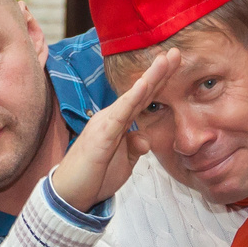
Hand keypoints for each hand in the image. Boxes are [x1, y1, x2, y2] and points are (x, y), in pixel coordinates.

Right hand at [51, 51, 179, 212]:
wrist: (70, 194)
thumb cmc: (95, 176)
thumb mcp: (123, 162)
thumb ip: (134, 147)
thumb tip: (145, 138)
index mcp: (119, 122)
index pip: (143, 98)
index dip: (159, 80)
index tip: (175, 63)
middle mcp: (112, 117)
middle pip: (140, 91)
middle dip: (159, 71)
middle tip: (177, 52)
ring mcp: (106, 123)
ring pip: (132, 97)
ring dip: (149, 78)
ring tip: (164, 60)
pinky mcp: (101, 135)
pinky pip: (120, 114)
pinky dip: (132, 98)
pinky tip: (144, 84)